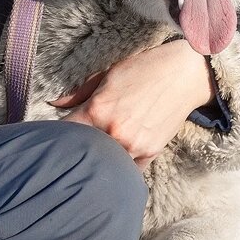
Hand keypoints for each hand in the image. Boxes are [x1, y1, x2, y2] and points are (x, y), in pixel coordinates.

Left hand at [52, 39, 213, 167]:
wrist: (184, 74)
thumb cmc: (144, 70)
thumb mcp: (107, 75)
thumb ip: (80, 93)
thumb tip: (55, 103)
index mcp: (97, 110)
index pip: (64, 132)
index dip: (56, 134)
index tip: (55, 136)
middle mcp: (113, 132)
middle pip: (81, 152)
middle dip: (75, 149)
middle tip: (74, 147)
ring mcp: (133, 145)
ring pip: (104, 164)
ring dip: (99, 160)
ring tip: (96, 154)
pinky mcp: (150, 152)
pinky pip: (129, 169)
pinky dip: (121, 166)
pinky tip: (117, 159)